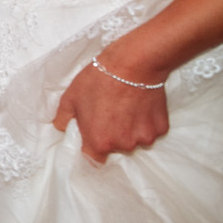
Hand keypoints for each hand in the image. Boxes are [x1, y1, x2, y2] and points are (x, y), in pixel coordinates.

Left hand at [52, 55, 170, 163]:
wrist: (133, 64)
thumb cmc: (99, 80)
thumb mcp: (70, 98)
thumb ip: (63, 119)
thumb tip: (62, 129)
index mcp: (99, 142)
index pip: (93, 159)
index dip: (92, 148)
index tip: (92, 137)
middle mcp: (123, 145)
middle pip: (115, 148)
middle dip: (112, 135)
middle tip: (110, 113)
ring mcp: (144, 138)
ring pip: (134, 139)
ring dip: (130, 129)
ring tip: (126, 107)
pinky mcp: (161, 128)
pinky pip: (150, 130)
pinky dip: (146, 122)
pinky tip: (140, 105)